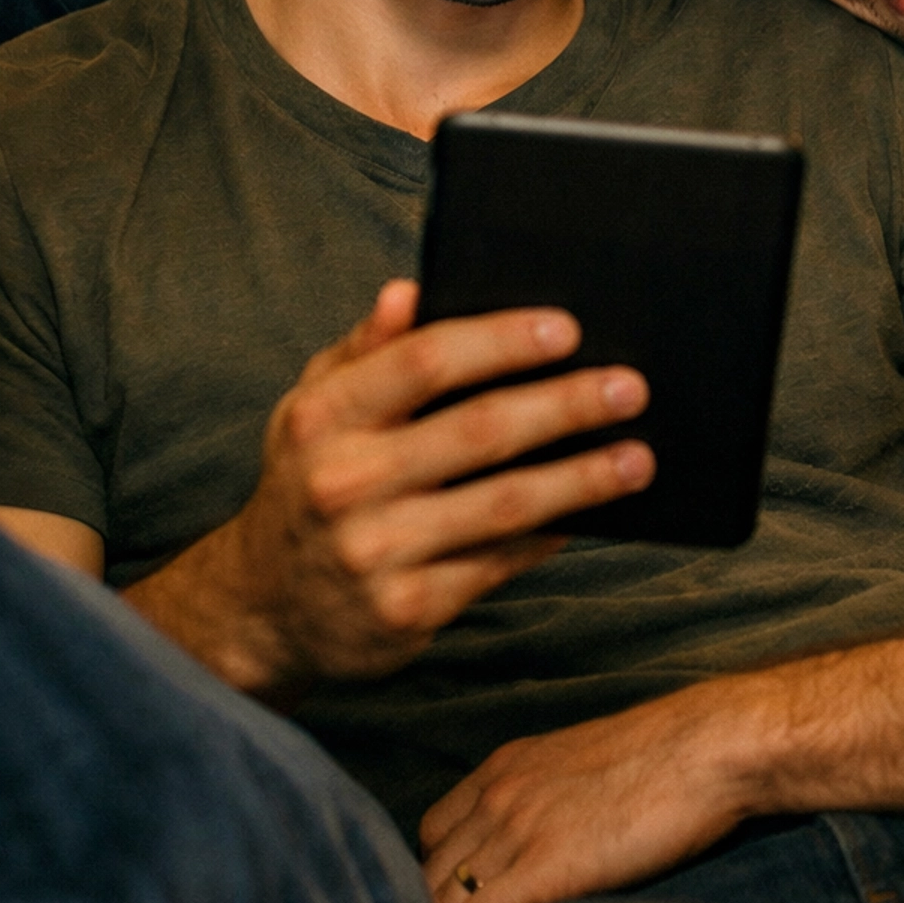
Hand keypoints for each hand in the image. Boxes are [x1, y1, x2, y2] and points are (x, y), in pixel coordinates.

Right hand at [125, 280, 652, 692]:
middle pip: (481, 431)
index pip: (425, 360)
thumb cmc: (308, 480)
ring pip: (504, 505)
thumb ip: (364, 350)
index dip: (502, 341)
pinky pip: (500, 562)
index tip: (567, 330)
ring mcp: (376, 552)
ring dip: (582, 479)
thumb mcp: (312, 407)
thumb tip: (409, 292)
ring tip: (637, 458)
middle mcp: (345, 483)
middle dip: (567, 406)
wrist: (265, 606)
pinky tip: (589, 513)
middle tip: (630, 389)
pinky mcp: (407, 610)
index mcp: (323, 417)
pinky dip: (551, 534)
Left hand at [419, 682, 758, 902]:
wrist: (710, 747)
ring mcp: (517, 829)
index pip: (431, 835)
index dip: (450, 876)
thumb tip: (545, 838)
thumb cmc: (667, 758)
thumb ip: (546, 794)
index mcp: (504, 767)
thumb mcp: (583, 761)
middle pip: (428, 875)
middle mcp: (497, 795)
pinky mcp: (546, 867)